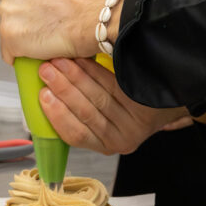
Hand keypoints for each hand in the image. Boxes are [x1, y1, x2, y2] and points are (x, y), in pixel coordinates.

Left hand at [0, 0, 113, 63]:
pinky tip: (38, 48)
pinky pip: (9, 51)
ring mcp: (6, 13)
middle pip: (6, 5)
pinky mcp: (9, 36)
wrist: (92, 19)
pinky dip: (21, 53)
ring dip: (23, 32)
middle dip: (21, 13)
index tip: (36, 1)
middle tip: (45, 17)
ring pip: (8, 27)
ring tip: (46, 31)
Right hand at [36, 56, 188, 155]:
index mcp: (105, 146)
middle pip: (86, 113)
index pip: (76, 135)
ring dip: (74, 77)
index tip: (43, 95)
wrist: (163, 101)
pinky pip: (112, 85)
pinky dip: (93, 71)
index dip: (58, 116)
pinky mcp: (142, 103)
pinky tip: (80, 59)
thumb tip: (46, 94)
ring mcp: (133, 122)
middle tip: (45, 71)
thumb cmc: (124, 111)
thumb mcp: (102, 121)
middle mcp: (120, 138)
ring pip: (98, 97)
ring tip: (58, 62)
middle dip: (62, 89)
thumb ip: (78, 115)